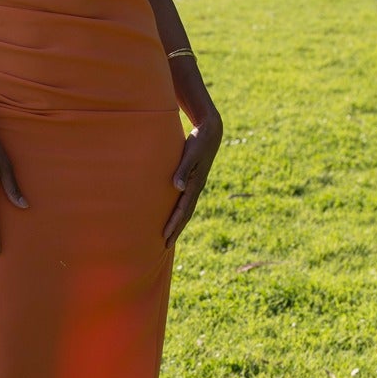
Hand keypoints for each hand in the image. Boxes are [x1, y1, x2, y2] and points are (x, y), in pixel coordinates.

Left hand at [164, 114, 222, 245]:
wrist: (211, 132)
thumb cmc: (198, 142)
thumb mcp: (189, 154)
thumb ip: (183, 170)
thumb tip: (178, 188)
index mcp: (195, 184)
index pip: (182, 210)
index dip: (174, 224)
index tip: (165, 237)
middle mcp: (196, 188)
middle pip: (186, 214)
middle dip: (176, 229)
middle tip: (165, 245)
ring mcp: (196, 185)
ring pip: (187, 209)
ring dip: (178, 223)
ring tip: (170, 235)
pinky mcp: (195, 180)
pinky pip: (187, 200)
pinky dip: (181, 211)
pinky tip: (175, 214)